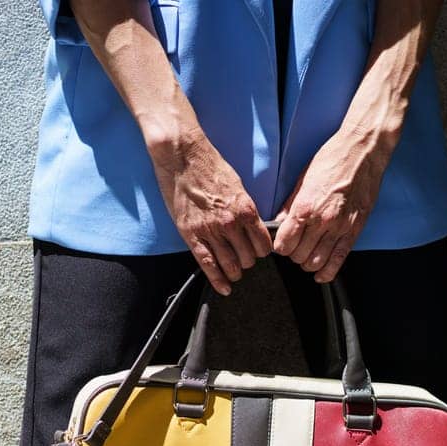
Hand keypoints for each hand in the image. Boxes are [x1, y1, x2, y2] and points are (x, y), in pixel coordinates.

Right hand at [148, 130, 271, 294]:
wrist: (184, 156)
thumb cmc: (211, 167)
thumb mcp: (239, 186)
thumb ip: (246, 210)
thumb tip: (253, 228)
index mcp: (246, 210)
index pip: (263, 245)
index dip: (262, 251)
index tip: (258, 252)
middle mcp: (230, 223)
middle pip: (248, 258)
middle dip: (248, 262)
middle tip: (244, 260)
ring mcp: (210, 231)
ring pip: (230, 265)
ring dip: (235, 272)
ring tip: (234, 273)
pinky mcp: (191, 235)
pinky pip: (207, 264)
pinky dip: (218, 280)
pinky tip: (224, 288)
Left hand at [272, 129, 391, 282]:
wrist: (363, 151)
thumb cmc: (333, 159)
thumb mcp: (303, 179)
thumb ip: (290, 205)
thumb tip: (279, 223)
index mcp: (305, 207)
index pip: (284, 244)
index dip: (279, 246)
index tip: (281, 243)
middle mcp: (321, 220)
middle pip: (298, 256)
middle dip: (293, 254)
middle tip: (295, 246)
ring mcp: (339, 227)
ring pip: (316, 262)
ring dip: (308, 263)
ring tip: (307, 254)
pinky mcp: (354, 230)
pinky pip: (339, 260)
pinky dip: (327, 272)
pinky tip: (321, 274)